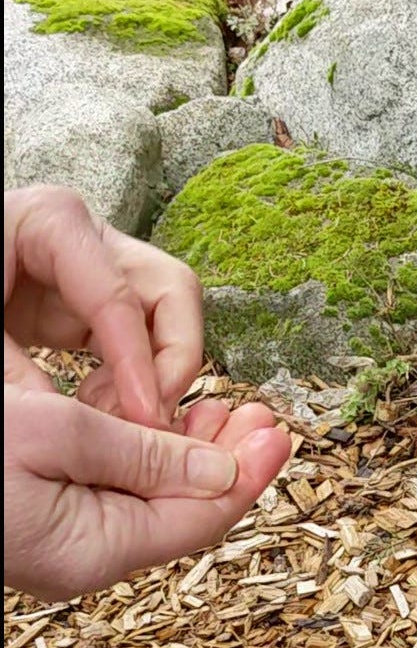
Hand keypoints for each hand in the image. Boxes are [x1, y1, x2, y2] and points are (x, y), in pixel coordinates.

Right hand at [4, 386, 290, 602]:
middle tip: (258, 415)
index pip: (199, 520)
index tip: (278, 435)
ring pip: (145, 503)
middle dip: (223, 460)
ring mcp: (60, 547)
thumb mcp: (58, 434)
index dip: (246, 475)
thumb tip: (221, 471)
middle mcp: (82, 561)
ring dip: (182, 455)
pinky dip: (139, 461)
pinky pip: (109, 498)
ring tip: (216, 410)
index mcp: (94, 551)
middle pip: (178, 514)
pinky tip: (155, 428)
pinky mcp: (41, 524)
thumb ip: (143, 455)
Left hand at [5, 184, 204, 425]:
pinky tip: (102, 411)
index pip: (118, 296)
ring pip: (166, 318)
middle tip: (148, 419)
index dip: (139, 363)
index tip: (146, 420)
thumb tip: (83, 424)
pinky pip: (138, 343)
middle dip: (168, 360)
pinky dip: (134, 380)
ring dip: (155, 373)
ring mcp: (93, 271)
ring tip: (113, 417)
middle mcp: (85, 238)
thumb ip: (15, 375)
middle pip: (169, 292)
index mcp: (48, 222)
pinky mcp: (87, 308)